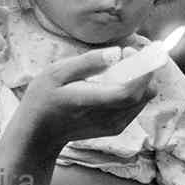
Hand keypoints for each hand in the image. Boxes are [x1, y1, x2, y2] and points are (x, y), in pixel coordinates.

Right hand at [23, 47, 153, 151]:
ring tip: (117, 69)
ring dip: (138, 79)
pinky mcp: (116, 128)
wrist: (40, 133)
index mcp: (90, 102)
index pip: (130, 91)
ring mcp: (114, 125)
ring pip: (144, 99)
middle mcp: (107, 118)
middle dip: (143, 70)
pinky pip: (136, 105)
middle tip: (125, 55)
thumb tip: (117, 52)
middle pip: (144, 93)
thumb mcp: (56, 73)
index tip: (129, 51)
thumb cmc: (44, 99)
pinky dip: (133, 90)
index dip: (140, 69)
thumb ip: (87, 62)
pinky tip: (114, 84)